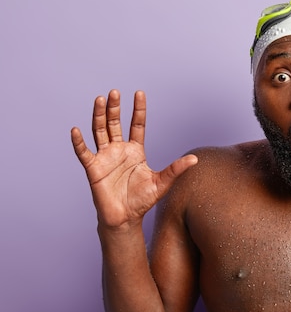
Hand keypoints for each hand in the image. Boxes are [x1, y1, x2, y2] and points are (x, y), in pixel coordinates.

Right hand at [71, 90, 196, 227]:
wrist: (126, 219)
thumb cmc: (142, 200)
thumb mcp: (162, 183)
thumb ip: (176, 169)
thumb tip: (195, 159)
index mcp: (136, 150)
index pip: (137, 125)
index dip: (138, 110)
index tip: (139, 93)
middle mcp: (119, 150)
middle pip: (115, 123)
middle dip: (115, 108)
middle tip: (115, 92)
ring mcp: (105, 157)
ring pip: (99, 131)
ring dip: (98, 116)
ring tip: (99, 100)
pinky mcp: (93, 169)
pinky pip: (84, 153)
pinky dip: (79, 142)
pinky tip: (76, 130)